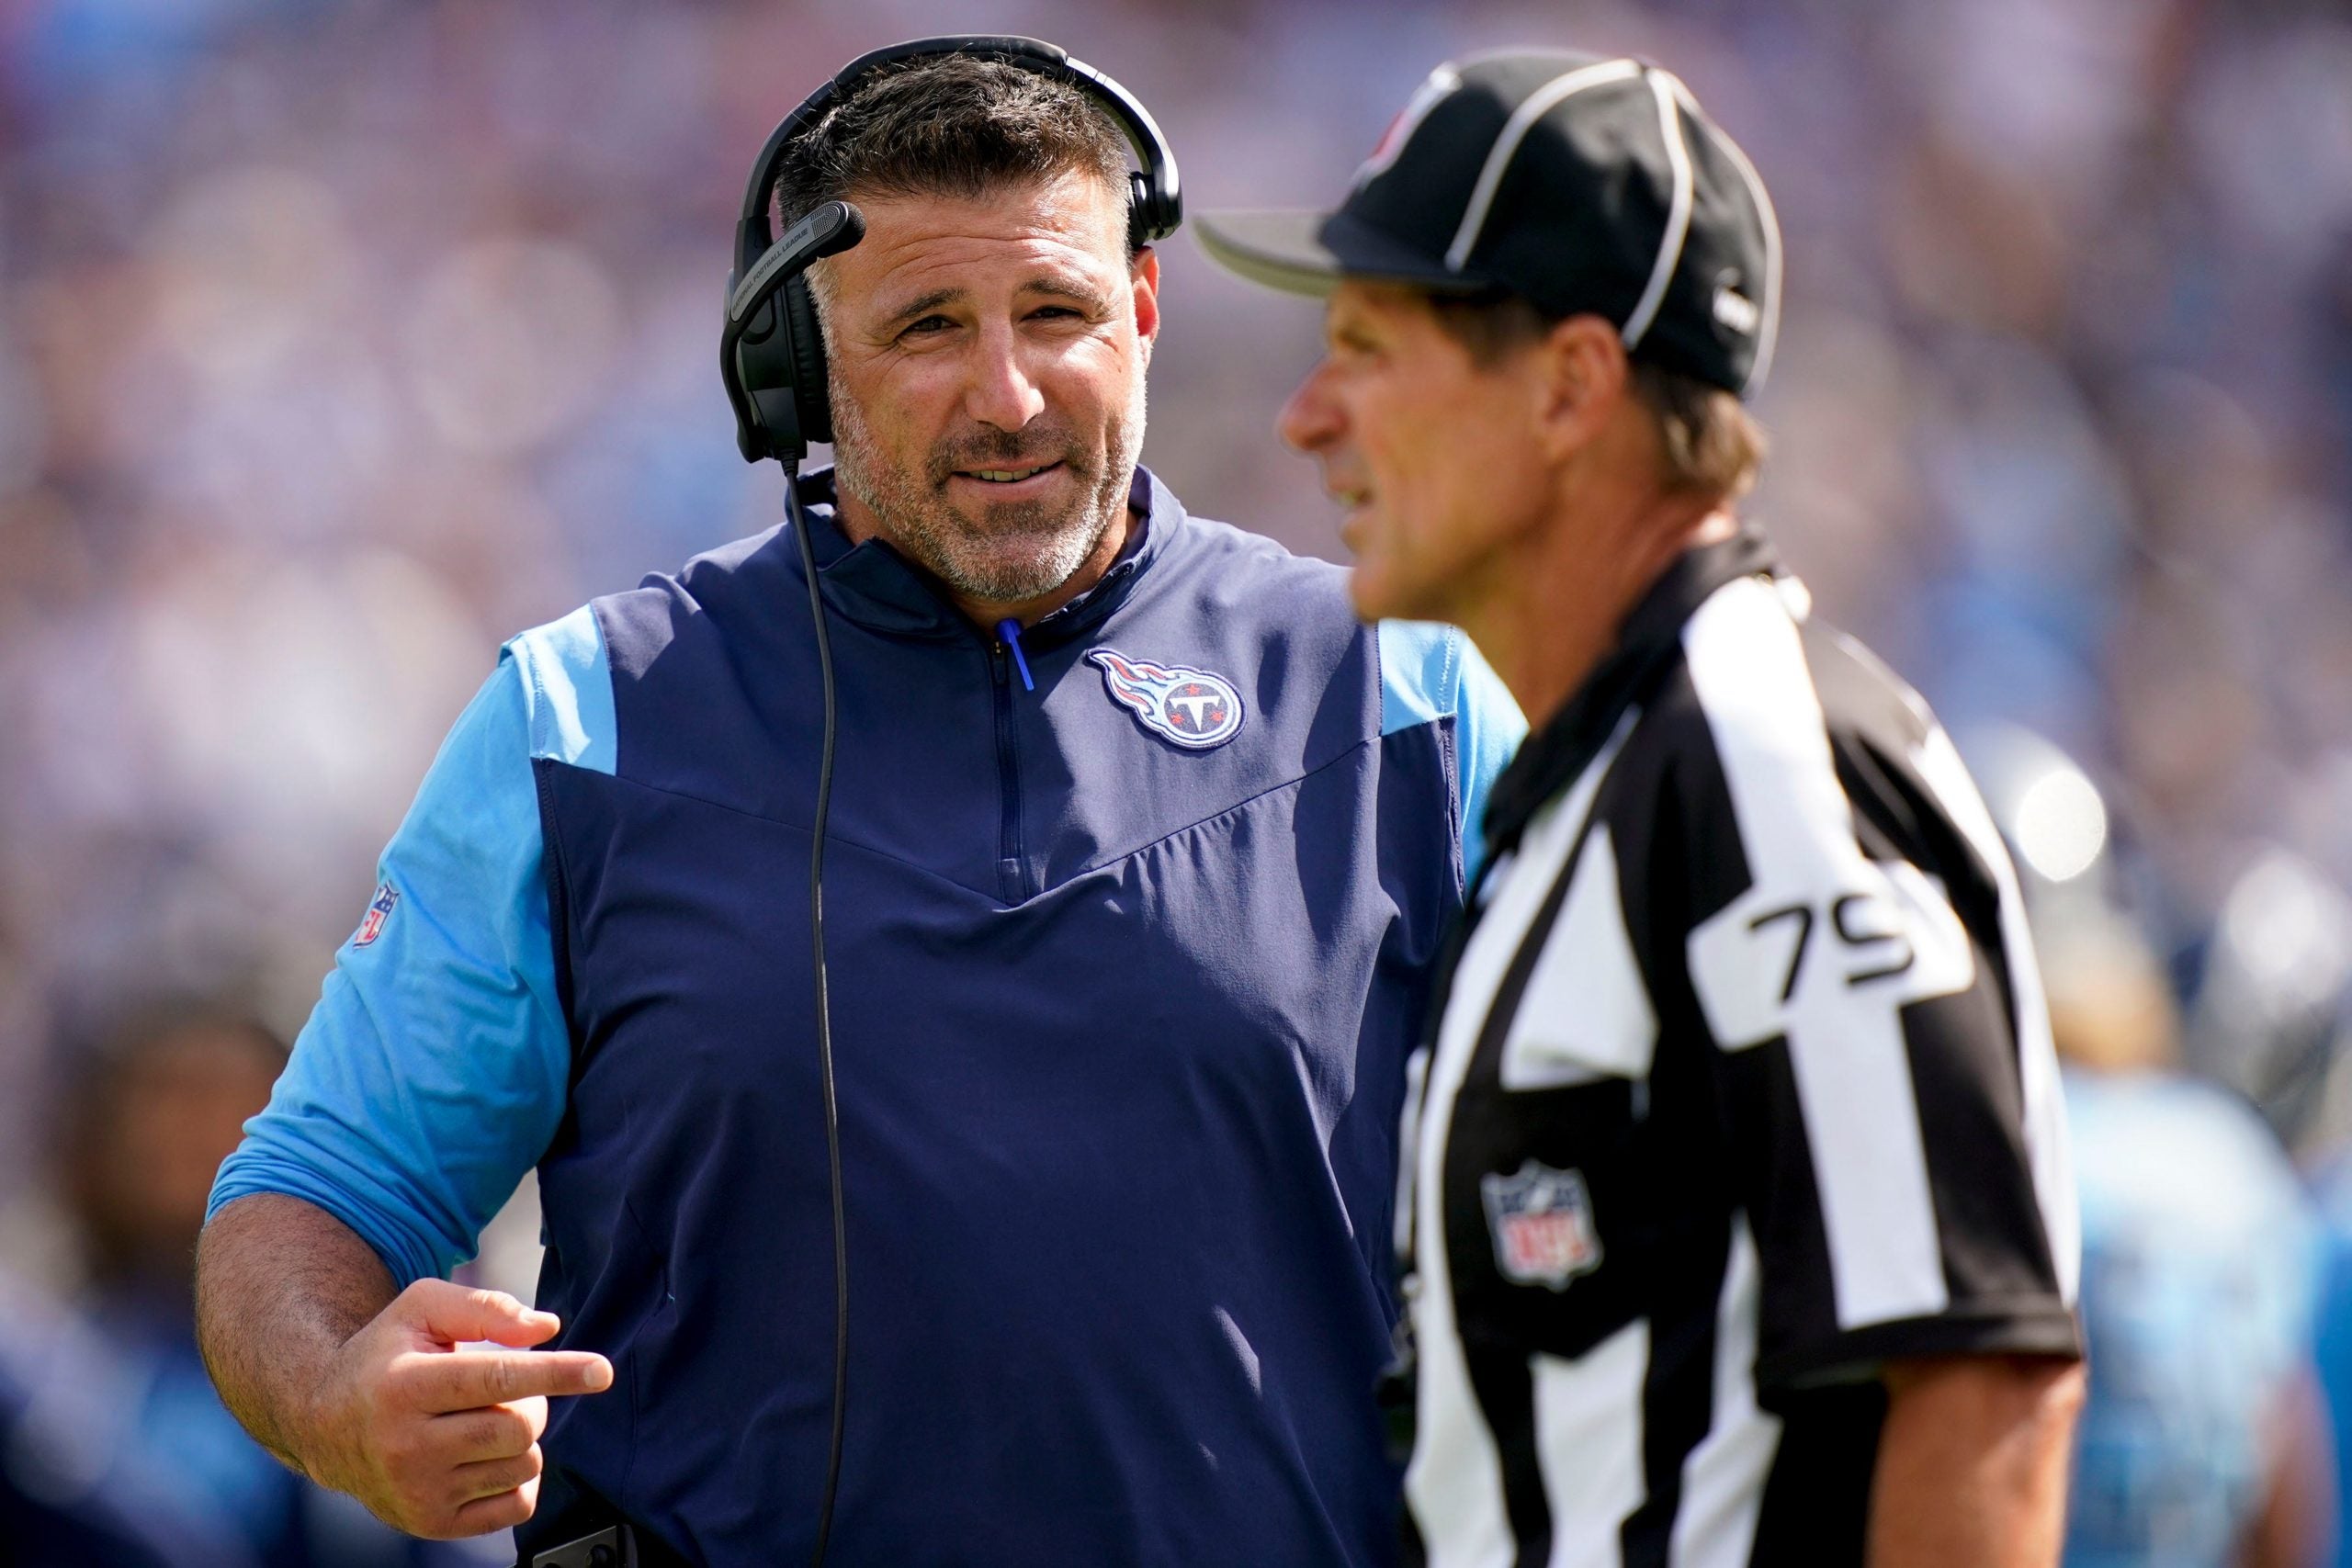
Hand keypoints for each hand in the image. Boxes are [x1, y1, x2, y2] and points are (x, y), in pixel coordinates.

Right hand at [301, 1279, 614, 1538]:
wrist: (325, 1424)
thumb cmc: (385, 1357)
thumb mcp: (420, 1309)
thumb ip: (484, 1308)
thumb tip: (546, 1329)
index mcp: (404, 1387)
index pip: (497, 1379)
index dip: (555, 1373)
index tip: (602, 1371)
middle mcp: (407, 1446)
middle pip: (518, 1427)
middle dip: (532, 1401)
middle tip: (503, 1391)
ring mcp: (418, 1492)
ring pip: (522, 1465)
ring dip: (522, 1438)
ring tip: (482, 1420)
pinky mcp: (431, 1524)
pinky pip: (516, 1505)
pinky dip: (520, 1478)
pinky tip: (487, 1456)